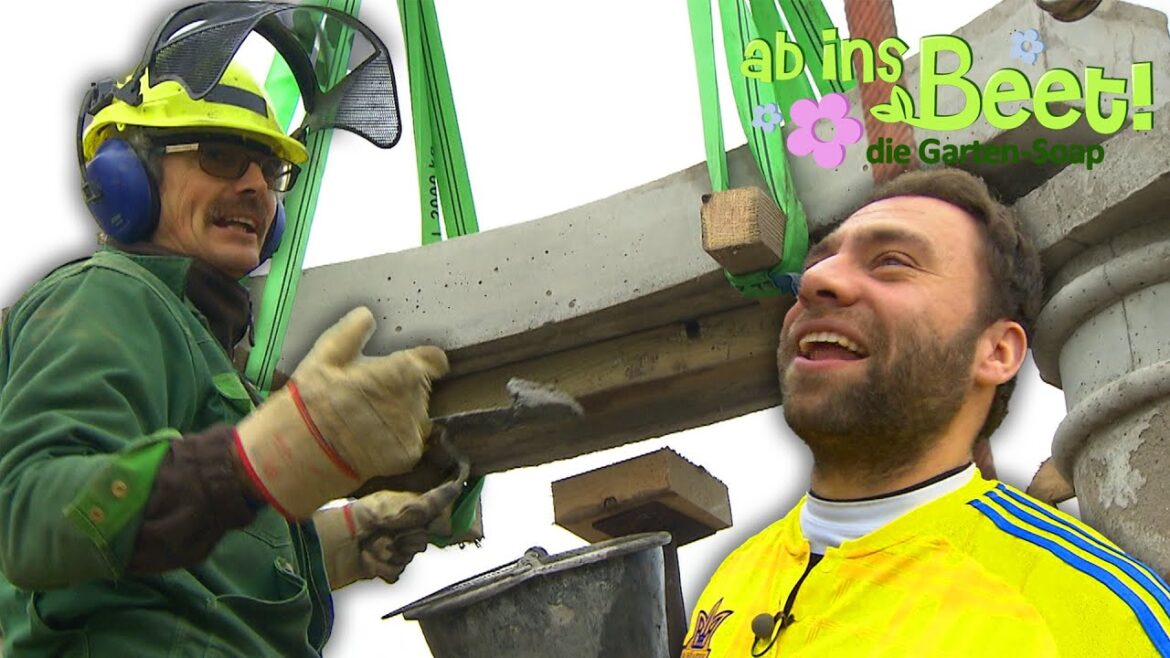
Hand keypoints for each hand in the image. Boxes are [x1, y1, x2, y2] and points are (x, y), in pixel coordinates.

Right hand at [233, 307, 447, 517]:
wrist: (302, 449)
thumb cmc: (314, 398)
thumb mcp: (326, 354)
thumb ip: (353, 330)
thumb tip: (368, 314)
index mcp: (402, 370)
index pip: (433, 360)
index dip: (425, 361)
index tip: (411, 365)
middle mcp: (415, 399)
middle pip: (420, 388)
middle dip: (401, 389)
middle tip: (369, 397)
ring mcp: (413, 428)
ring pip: (416, 415)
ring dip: (399, 414)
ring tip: (366, 419)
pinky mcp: (408, 454)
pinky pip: (409, 440)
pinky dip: (395, 439)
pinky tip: (370, 439)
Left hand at [314, 477, 464, 589]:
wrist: (336, 542)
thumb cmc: (364, 517)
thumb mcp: (398, 504)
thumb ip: (430, 501)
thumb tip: (456, 486)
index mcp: (404, 511)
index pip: (431, 518)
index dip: (430, 522)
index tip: (419, 522)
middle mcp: (400, 529)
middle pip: (421, 541)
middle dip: (406, 540)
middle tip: (389, 534)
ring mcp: (392, 550)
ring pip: (408, 558)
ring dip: (390, 554)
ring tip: (373, 546)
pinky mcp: (384, 568)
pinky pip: (396, 572)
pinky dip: (382, 568)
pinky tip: (370, 558)